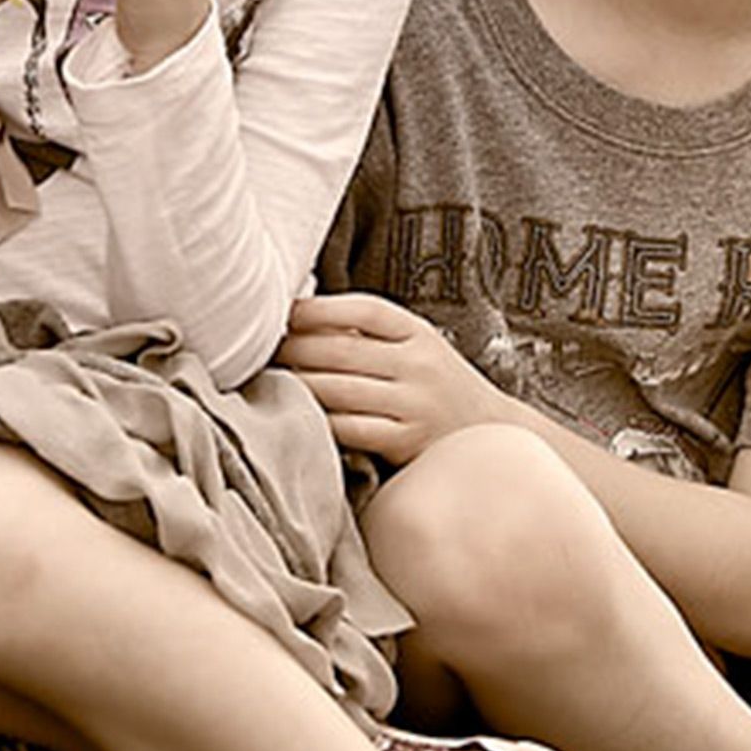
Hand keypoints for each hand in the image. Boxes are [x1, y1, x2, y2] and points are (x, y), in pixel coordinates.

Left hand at [279, 293, 521, 463]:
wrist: (490, 435)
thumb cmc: (437, 386)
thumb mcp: (418, 347)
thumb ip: (372, 333)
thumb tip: (302, 314)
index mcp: (419, 333)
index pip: (364, 309)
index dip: (319, 308)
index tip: (284, 312)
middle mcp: (420, 364)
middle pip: (342, 349)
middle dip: (295, 348)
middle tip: (261, 350)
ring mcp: (415, 404)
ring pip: (339, 389)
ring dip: (298, 384)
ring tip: (270, 381)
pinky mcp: (407, 442)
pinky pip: (351, 428)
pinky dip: (320, 421)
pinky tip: (299, 416)